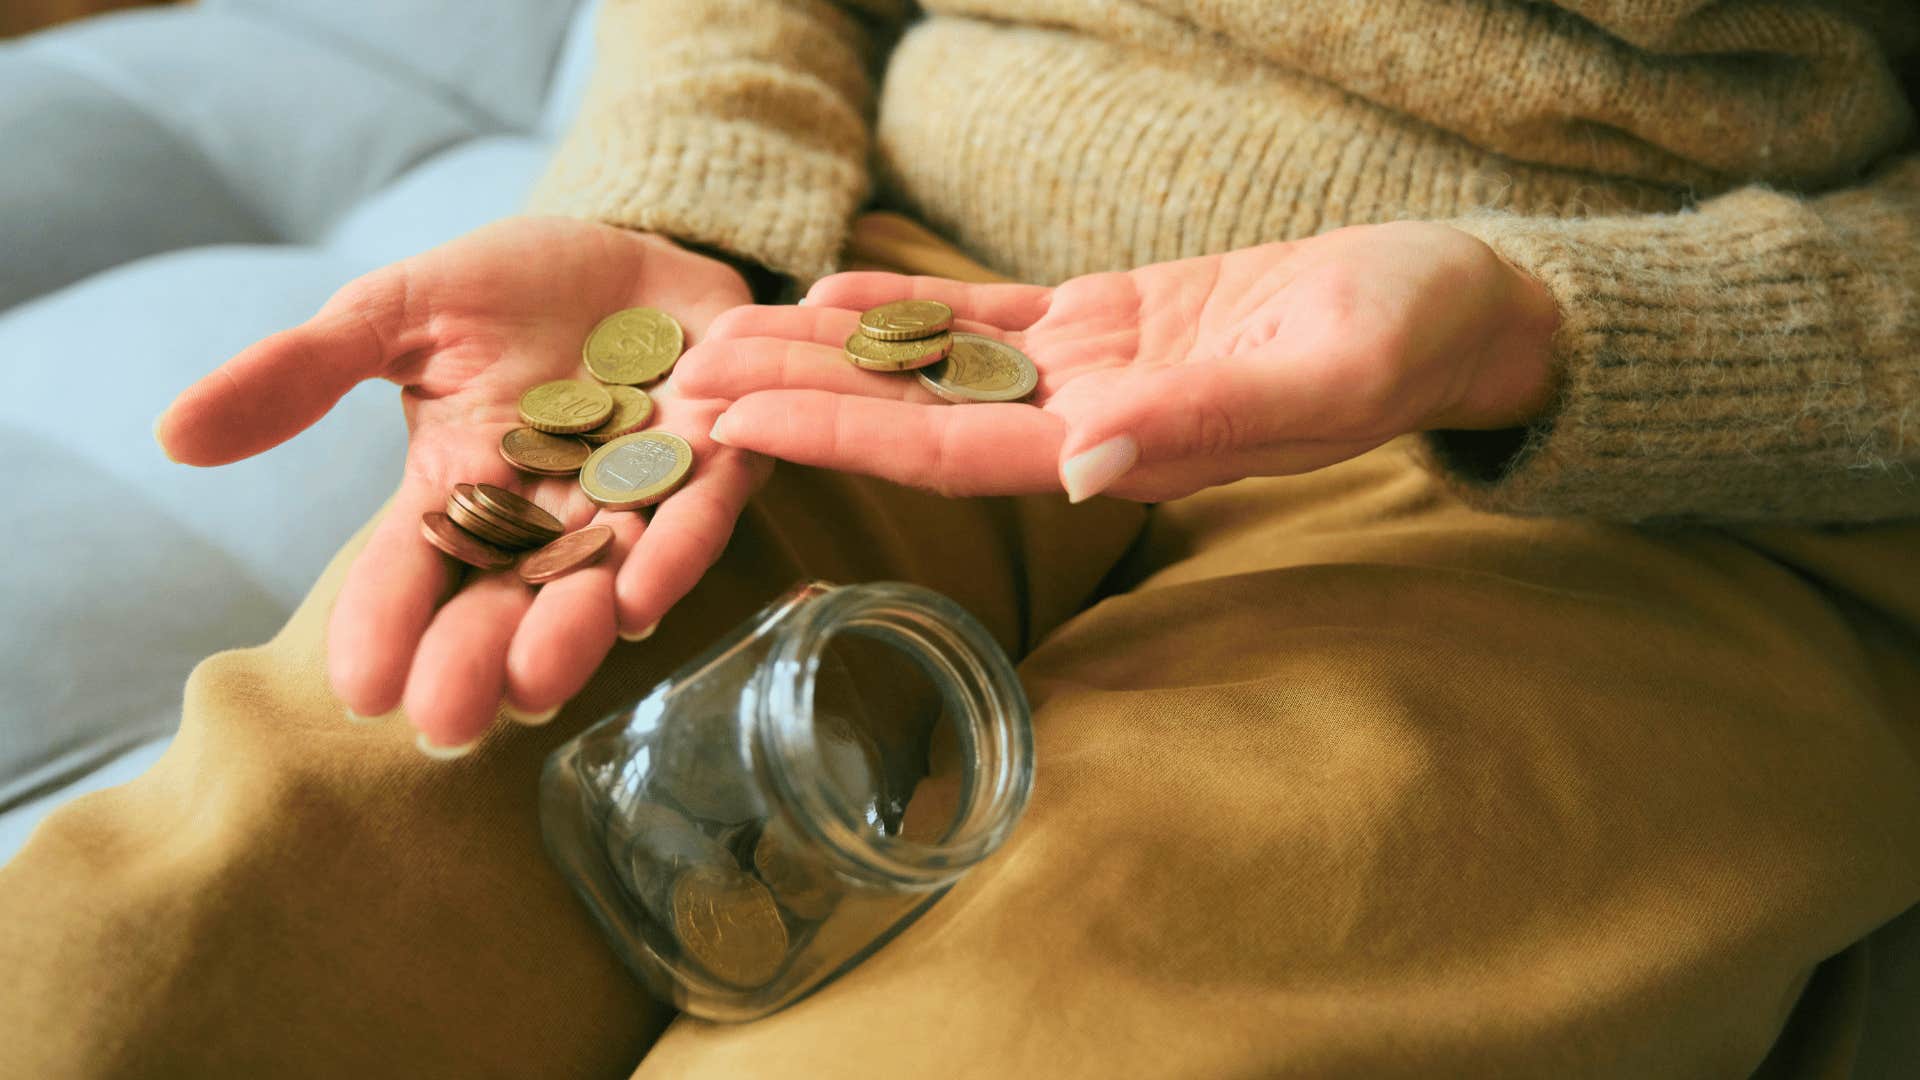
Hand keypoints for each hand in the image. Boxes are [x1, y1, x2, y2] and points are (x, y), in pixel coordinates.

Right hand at [156, 218, 765, 749]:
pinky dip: (673, 550)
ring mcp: (634, 492)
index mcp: (462, 488)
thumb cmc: (512, 288)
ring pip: (601, 578)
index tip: (359, 688)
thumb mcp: (397, 313)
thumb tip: (176, 437)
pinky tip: (641, 595)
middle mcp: (548, 511)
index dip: (386, 627)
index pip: (412, 570)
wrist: (631, 245)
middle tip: (449, 722)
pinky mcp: (715, 459)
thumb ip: (303, 372)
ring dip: (571, 628)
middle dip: (480, 661)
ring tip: (538, 679)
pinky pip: (697, 514)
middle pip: (508, 602)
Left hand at [682, 221, 1558, 502]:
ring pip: (936, 364)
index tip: (728, 421)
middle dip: (794, 400)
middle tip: (672, 384)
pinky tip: (832, 288)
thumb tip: (1079, 466)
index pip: (949, 452)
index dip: (832, 433)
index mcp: (1124, 448)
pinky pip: (991, 314)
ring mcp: (1093, 371)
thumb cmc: (1412, 339)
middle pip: (913, 415)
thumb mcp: (1327, 375)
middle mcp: (1087, 423)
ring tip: (722, 334)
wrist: (1454, 306)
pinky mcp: (1111, 318)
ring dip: (828, 353)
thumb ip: (1205, 426)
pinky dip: (911, 303)